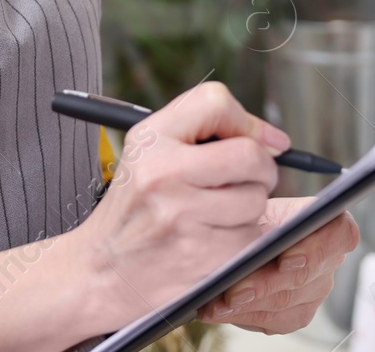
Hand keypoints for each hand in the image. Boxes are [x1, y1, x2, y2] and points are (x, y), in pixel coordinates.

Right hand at [67, 81, 289, 329]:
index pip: (216, 102)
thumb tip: (273, 140)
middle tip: (250, 179)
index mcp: (150, 140)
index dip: (247, 121)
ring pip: (255, 199)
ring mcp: (182, 215)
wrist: (101, 272)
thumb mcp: (147, 154)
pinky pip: (251, 237)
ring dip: (250, 208)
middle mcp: (163, 172)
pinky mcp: (200, 254)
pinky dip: (243, 239)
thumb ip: (201, 131)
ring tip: (219, 214)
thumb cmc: (134, 210)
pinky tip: (215, 239)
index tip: (260, 140)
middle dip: (262, 169)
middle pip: (250, 154)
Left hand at [195, 200, 358, 332]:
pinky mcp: (298, 313)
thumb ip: (255, 219)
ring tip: (217, 303)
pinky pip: (273, 320)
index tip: (286, 259)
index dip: (316, 248)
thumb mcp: (254, 206)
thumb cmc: (254, 216)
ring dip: (248, 305)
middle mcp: (328, 259)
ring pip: (286, 303)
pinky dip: (242, 315)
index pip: (340, 234)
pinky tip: (219, 310)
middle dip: (264, 285)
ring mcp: (316, 289)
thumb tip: (236, 240)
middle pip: (305, 276)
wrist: (247, 234)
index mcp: (327, 222)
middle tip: (233, 291)